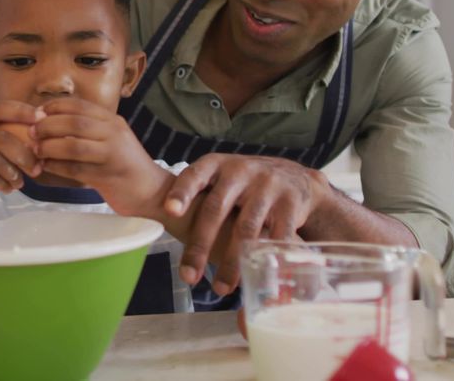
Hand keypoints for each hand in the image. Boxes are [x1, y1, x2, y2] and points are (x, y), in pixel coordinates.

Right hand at [0, 100, 42, 207]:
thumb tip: (30, 136)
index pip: (1, 107)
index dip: (24, 112)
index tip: (43, 119)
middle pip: (3, 137)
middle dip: (25, 154)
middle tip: (37, 167)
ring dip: (13, 173)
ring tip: (20, 181)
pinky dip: (1, 183)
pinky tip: (6, 188)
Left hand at [33, 97, 168, 215]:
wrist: (151, 191)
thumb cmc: (125, 166)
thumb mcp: (111, 139)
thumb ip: (89, 130)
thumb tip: (52, 122)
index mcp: (113, 121)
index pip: (80, 105)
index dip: (55, 107)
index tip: (37, 113)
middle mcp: (114, 133)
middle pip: (75, 122)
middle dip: (48, 126)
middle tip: (31, 132)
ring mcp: (112, 155)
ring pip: (74, 145)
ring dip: (50, 147)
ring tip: (37, 150)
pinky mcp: (107, 176)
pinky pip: (76, 169)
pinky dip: (57, 167)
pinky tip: (46, 167)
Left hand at [164, 154, 331, 294]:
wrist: (293, 177)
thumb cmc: (243, 185)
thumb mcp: (220, 180)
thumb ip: (197, 197)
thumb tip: (160, 220)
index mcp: (216, 165)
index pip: (194, 176)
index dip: (182, 193)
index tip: (170, 212)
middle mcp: (240, 171)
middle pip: (215, 210)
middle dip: (200, 246)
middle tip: (188, 277)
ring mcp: (267, 185)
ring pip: (245, 229)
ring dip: (232, 263)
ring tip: (221, 288)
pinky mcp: (290, 203)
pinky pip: (277, 235)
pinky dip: (268, 259)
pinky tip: (259, 278)